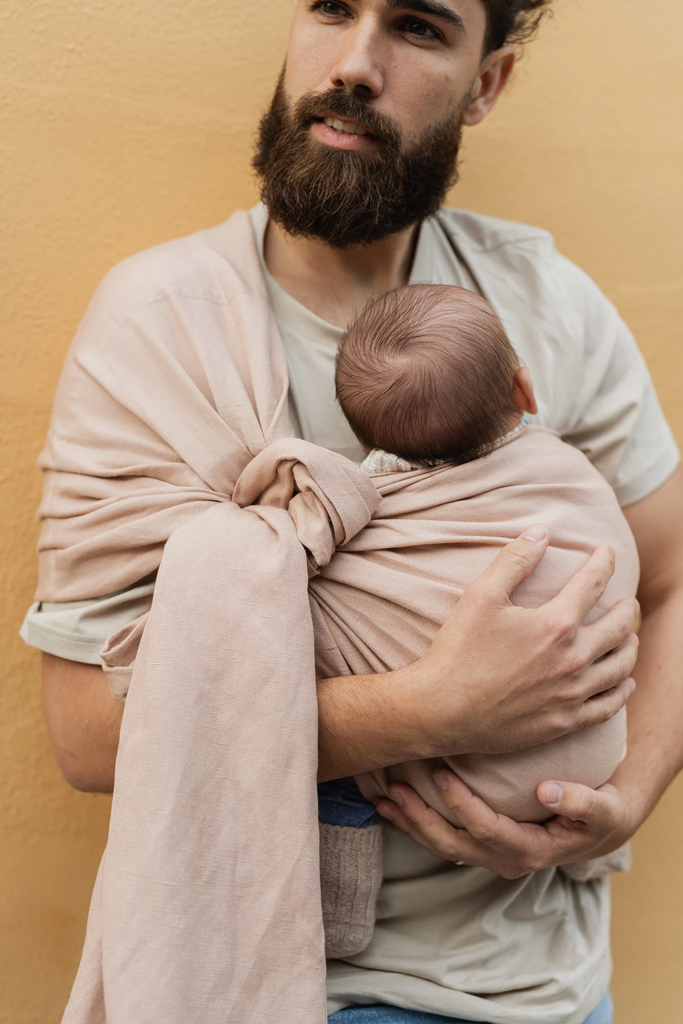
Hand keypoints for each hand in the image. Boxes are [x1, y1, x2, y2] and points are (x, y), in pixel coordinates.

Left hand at [376, 771, 638, 879]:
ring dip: (410, 823)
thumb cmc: (603, 812)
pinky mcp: (480, 843)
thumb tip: (547, 791)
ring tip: (382, 798)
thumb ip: (582, 802)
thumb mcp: (605, 809)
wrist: (601, 824)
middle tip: (395, 788)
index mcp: (531, 851)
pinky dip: (415, 822)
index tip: (442, 775)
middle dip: (421, 818)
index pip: (488, 830)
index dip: (463, 806)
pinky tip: (391, 803)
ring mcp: (489, 853)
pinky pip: (443, 836)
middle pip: (454, 844)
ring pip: (442, 844)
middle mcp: (505, 859)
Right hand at [401, 525, 638, 757]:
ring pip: (620, 667)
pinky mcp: (564, 722)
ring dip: (629, 647)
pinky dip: (621, 692)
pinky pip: (607, 707)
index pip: (593, 584)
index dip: (603, 563)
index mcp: (556, 624)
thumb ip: (514, 560)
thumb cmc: (458, 650)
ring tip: (629, 637)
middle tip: (628, 601)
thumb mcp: (480, 595)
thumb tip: (541, 532)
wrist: (442, 711)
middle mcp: (572, 658)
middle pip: (619, 627)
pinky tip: (624, 684)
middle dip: (627, 608)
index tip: (607, 553)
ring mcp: (571, 694)